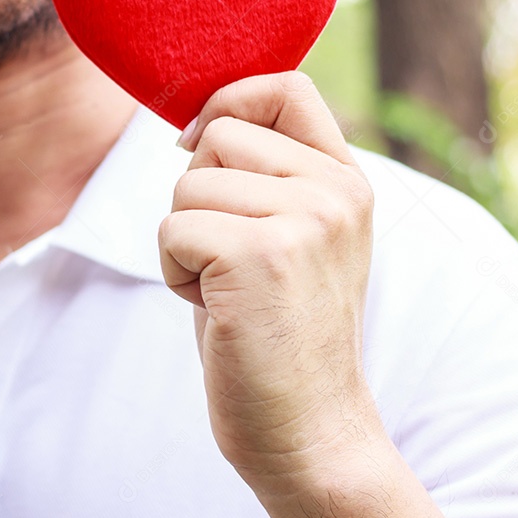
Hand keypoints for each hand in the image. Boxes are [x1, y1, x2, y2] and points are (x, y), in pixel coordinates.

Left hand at [159, 71, 381, 496]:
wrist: (307, 430)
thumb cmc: (278, 333)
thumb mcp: (289, 237)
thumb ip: (264, 176)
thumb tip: (192, 124)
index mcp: (346, 181)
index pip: (286, 87)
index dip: (229, 101)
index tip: (198, 146)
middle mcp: (336, 192)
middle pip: (217, 136)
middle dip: (196, 196)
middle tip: (228, 260)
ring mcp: (305, 220)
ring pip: (186, 185)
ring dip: (183, 241)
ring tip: (226, 290)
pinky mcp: (260, 255)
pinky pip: (171, 229)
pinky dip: (175, 273)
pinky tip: (215, 310)